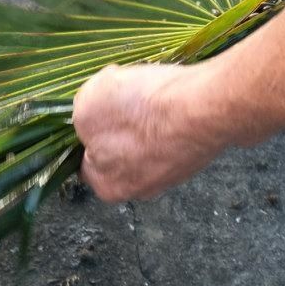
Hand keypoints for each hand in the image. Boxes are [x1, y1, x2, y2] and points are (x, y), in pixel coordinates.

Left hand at [72, 63, 226, 202]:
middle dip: (120, 128)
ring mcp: (173, 174)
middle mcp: (140, 189)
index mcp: (106, 185)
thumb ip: (81, 115)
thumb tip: (91, 114)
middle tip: (126, 101)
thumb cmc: (142, 111)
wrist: (203, 108)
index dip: (88, 132)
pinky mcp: (198, 155)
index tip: (96, 111)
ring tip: (153, 96)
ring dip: (149, 121)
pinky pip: (176, 134)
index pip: (87, 160)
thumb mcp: (88, 103)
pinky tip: (175, 100)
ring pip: (149, 143)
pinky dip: (174, 118)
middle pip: (119, 153)